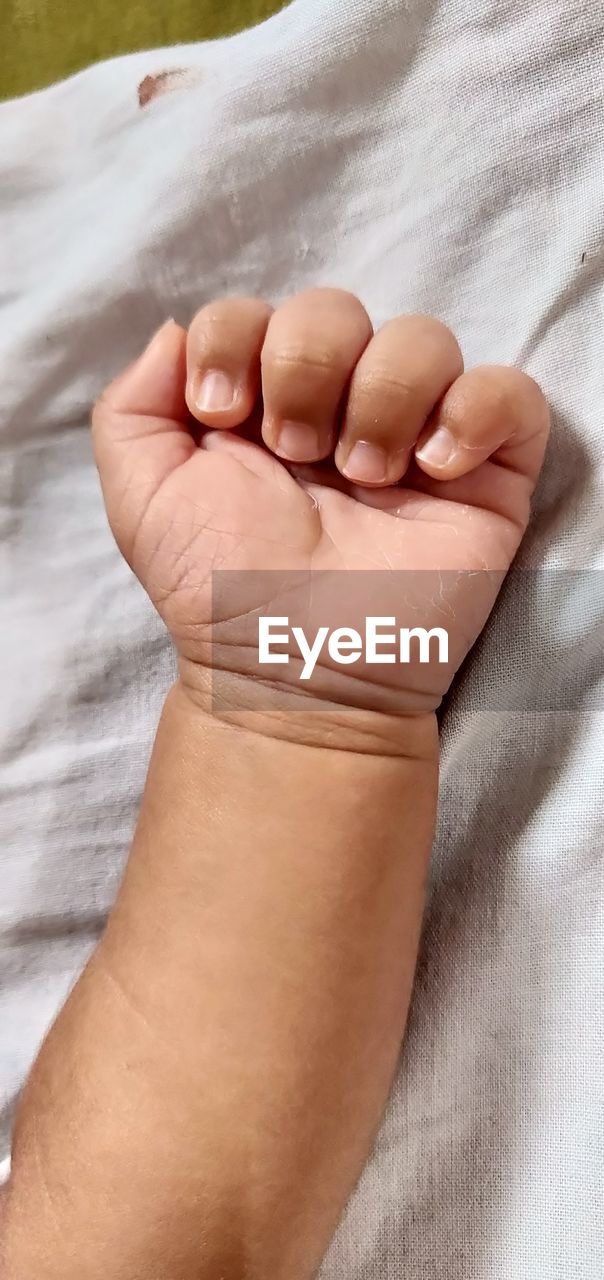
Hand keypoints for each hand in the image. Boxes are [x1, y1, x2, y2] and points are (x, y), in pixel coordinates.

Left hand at [93, 289, 548, 722]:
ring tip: (361, 479)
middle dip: (306, 370)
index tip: (225, 416)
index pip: (254, 311)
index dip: (235, 341)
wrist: (292, 669)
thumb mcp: (141, 496)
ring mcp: (414, 436)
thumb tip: (177, 331)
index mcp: (260, 402)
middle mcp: (337, 407)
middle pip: (336, 309)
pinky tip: (432, 471)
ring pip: (423, 338)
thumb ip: (133, 403)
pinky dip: (474, 412)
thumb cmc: (218, 590)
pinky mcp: (483, 475)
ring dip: (382, 398)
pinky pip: (511, 394)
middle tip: (297, 456)